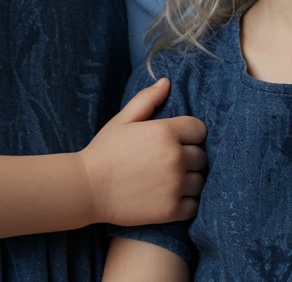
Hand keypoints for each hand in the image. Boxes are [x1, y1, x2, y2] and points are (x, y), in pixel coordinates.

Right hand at [80, 78, 206, 225]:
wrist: (89, 188)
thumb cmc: (105, 150)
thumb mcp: (124, 119)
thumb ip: (147, 99)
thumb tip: (166, 82)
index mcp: (166, 132)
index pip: (200, 129)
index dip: (190, 134)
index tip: (179, 140)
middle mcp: (175, 157)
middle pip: (202, 156)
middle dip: (191, 157)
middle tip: (172, 162)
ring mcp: (175, 185)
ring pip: (200, 181)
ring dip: (190, 180)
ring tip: (172, 181)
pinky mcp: (171, 210)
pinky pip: (193, 205)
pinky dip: (186, 202)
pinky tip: (171, 197)